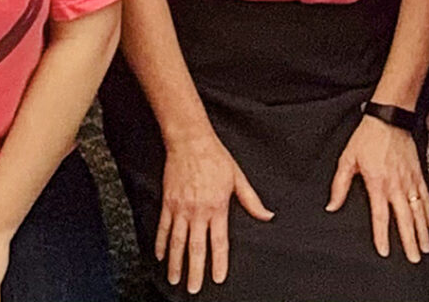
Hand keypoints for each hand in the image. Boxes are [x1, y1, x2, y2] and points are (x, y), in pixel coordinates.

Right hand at [156, 132, 272, 294]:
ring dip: (175, 263)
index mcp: (218, 207)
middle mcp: (198, 211)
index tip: (218, 278)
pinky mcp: (168, 202)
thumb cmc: (216, 157)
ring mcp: (181, 208)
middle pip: (196, 248)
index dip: (219, 262)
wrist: (190, 141)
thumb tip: (268, 215)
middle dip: (195, 271)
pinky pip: (163, 228)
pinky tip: (160, 256)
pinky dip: (161, 244)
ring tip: (174, 279)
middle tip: (193, 289)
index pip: (219, 242)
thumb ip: (251, 200)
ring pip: (177, 242)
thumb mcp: (238, 178)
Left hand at [328, 115, 428, 261]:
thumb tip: (332, 206)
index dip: (382, 236)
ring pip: (418, 211)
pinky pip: (426, 196)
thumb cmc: (368, 137)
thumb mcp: (347, 159)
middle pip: (405, 219)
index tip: (385, 252)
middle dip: (410, 241)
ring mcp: (410, 180)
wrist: (390, 117)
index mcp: (378, 184)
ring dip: (423, 231)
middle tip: (414, 258)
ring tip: (426, 247)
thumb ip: (340, 185)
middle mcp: (396, 185)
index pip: (380, 216)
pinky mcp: (418, 173)